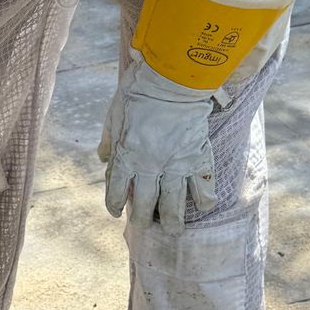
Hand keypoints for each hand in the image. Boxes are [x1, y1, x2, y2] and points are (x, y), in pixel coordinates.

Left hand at [100, 51, 222, 230]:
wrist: (172, 79)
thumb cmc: (139, 92)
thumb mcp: (114, 114)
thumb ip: (109, 139)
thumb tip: (103, 159)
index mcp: (127, 155)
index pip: (117, 189)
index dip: (114, 203)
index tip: (116, 212)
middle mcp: (150, 165)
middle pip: (145, 202)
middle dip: (143, 218)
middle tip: (145, 227)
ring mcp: (176, 163)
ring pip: (174, 201)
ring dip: (173, 219)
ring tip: (174, 231)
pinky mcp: (197, 156)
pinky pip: (202, 183)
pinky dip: (204, 198)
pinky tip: (205, 207)